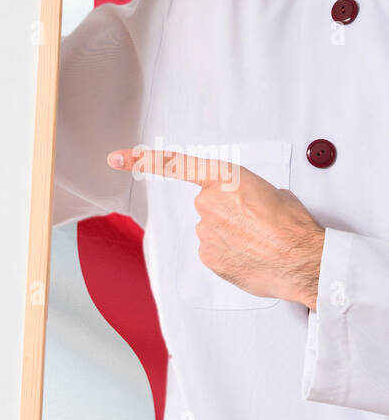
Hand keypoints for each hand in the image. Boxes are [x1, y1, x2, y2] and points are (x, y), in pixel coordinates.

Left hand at [107, 148, 326, 309]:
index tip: (117, 158)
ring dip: (231, 234)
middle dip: (228, 212)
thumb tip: (241, 202)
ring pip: (211, 229)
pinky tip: (250, 255)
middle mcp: (208, 203)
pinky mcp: (206, 257)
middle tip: (256, 222)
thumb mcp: (272, 191)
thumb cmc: (293, 225)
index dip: (143, 160)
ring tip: (259, 241)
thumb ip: (244, 191)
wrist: (303, 260)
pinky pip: (213, 250)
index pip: (174, 165)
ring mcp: (204, 231)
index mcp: (225, 179)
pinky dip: (229, 252)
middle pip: (208, 204)